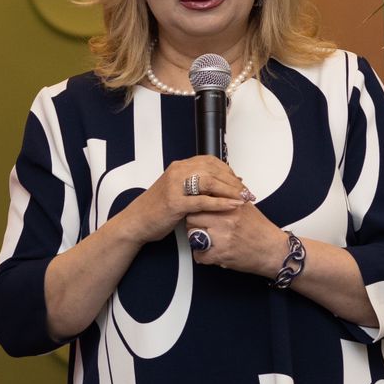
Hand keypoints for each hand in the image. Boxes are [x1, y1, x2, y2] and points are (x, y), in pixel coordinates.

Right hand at [119, 156, 244, 244]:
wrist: (136, 222)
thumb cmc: (157, 209)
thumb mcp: (177, 190)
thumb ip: (196, 185)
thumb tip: (222, 183)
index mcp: (179, 167)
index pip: (210, 161)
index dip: (228, 171)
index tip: (240, 182)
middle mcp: (177, 172)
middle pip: (213, 170)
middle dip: (233, 182)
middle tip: (247, 192)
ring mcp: (174, 186)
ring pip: (210, 182)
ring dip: (230, 191)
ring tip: (243, 199)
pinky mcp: (174, 203)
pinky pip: (202, 201)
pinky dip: (220, 203)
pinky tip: (232, 206)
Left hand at [182, 162, 286, 275]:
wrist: (274, 251)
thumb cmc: (261, 231)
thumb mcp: (246, 208)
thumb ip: (228, 200)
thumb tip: (211, 192)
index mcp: (230, 206)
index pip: (201, 200)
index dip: (196, 206)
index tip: (194, 210)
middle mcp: (226, 219)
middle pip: (192, 217)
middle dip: (192, 223)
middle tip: (198, 227)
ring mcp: (223, 237)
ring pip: (192, 236)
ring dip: (195, 239)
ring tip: (203, 240)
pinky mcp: (222, 254)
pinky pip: (200, 255)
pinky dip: (201, 256)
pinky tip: (207, 253)